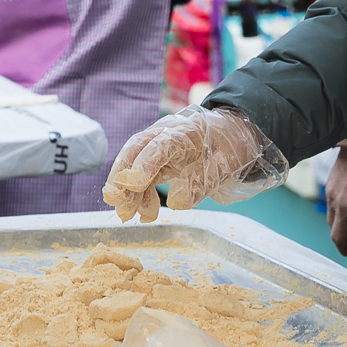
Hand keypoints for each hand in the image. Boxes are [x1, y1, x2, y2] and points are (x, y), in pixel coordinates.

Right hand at [102, 105, 287, 222]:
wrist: (230, 133)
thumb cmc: (229, 145)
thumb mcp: (227, 163)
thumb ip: (203, 180)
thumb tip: (176, 203)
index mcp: (188, 130)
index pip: (161, 144)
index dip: (145, 163)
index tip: (133, 184)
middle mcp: (166, 133)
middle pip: (136, 149)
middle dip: (122, 175)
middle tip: (115, 202)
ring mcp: (157, 145)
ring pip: (133, 163)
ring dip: (127, 190)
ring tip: (127, 216)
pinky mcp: (154, 158)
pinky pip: (140, 175)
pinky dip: (137, 194)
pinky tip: (142, 213)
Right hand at [325, 146, 346, 265]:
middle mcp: (346, 208)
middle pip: (338, 238)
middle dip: (344, 249)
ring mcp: (334, 198)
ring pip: (332, 224)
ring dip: (339, 232)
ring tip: (346, 234)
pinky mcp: (328, 188)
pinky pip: (330, 209)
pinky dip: (335, 216)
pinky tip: (343, 214)